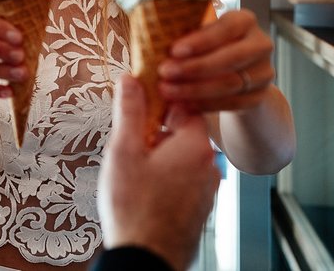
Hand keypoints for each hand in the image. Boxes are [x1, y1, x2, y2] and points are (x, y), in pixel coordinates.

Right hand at [99, 74, 219, 270]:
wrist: (145, 258)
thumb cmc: (133, 207)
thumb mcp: (124, 150)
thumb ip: (129, 111)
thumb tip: (130, 79)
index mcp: (195, 145)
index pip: (184, 104)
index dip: (159, 99)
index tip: (138, 99)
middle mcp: (209, 164)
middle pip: (182, 130)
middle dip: (154, 130)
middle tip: (128, 140)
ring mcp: (207, 188)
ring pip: (182, 155)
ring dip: (160, 153)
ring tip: (133, 167)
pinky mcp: (200, 207)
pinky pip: (184, 178)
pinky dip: (166, 175)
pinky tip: (144, 187)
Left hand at [157, 8, 274, 112]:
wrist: (234, 71)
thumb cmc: (208, 46)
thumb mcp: (200, 33)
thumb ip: (185, 32)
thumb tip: (151, 35)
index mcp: (244, 21)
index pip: (226, 28)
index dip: (201, 40)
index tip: (174, 50)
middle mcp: (260, 44)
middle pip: (230, 58)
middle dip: (194, 67)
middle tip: (164, 73)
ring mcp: (263, 72)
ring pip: (230, 83)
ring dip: (195, 89)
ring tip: (167, 91)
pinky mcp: (259, 97)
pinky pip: (232, 103)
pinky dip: (205, 104)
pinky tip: (183, 104)